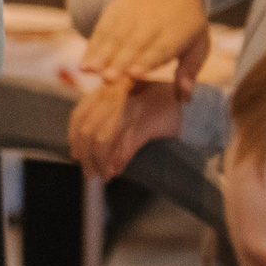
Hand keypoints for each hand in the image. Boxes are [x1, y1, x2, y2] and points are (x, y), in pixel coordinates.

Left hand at [69, 74, 188, 180]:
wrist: (192, 102)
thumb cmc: (157, 107)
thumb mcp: (127, 111)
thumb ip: (106, 126)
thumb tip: (82, 153)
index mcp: (106, 90)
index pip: (79, 115)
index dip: (74, 138)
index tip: (76, 156)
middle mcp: (114, 95)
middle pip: (88, 130)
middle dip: (86, 156)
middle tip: (89, 173)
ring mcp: (130, 107)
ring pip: (102, 139)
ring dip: (100, 162)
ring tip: (103, 175)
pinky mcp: (146, 120)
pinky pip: (125, 144)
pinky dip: (118, 160)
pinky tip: (116, 170)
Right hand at [80, 0, 210, 92]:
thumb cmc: (185, 23)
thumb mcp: (198, 43)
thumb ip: (190, 71)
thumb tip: (184, 98)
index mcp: (177, 31)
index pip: (161, 47)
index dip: (147, 60)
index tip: (135, 75)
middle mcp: (153, 21)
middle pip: (134, 43)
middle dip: (119, 61)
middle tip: (107, 79)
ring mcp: (132, 13)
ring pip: (114, 35)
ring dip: (99, 53)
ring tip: (88, 70)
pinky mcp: (115, 10)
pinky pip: (102, 28)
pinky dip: (92, 45)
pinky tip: (84, 61)